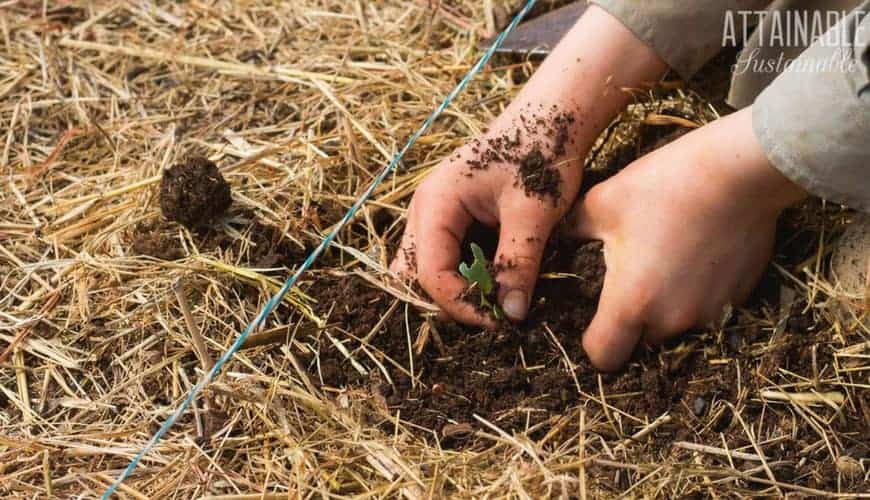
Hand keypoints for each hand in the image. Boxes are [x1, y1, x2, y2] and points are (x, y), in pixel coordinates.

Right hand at [391, 6, 667, 326]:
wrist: (552, 119)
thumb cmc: (540, 153)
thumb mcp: (533, 214)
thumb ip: (518, 264)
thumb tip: (512, 315)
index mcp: (436, 203)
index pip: (430, 272)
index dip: (461, 304)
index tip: (500, 321)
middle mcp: (424, 208)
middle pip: (415, 274)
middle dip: (450, 299)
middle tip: (493, 313)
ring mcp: (434, 212)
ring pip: (425, 268)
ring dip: (456, 288)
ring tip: (495, 299)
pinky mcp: (451, 217)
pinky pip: (444, 256)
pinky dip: (465, 275)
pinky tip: (497, 279)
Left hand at [565, 108, 806, 370]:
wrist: (738, 171)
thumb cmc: (663, 186)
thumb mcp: (602, 202)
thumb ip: (572, 230)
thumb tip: (557, 236)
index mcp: (631, 302)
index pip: (604, 356)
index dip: (594, 343)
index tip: (594, 318)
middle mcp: (672, 319)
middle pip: (641, 342)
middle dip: (632, 320)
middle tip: (631, 277)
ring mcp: (711, 312)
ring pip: (677, 327)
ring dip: (667, 307)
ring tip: (665, 262)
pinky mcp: (739, 298)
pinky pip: (708, 309)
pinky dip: (698, 294)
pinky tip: (696, 256)